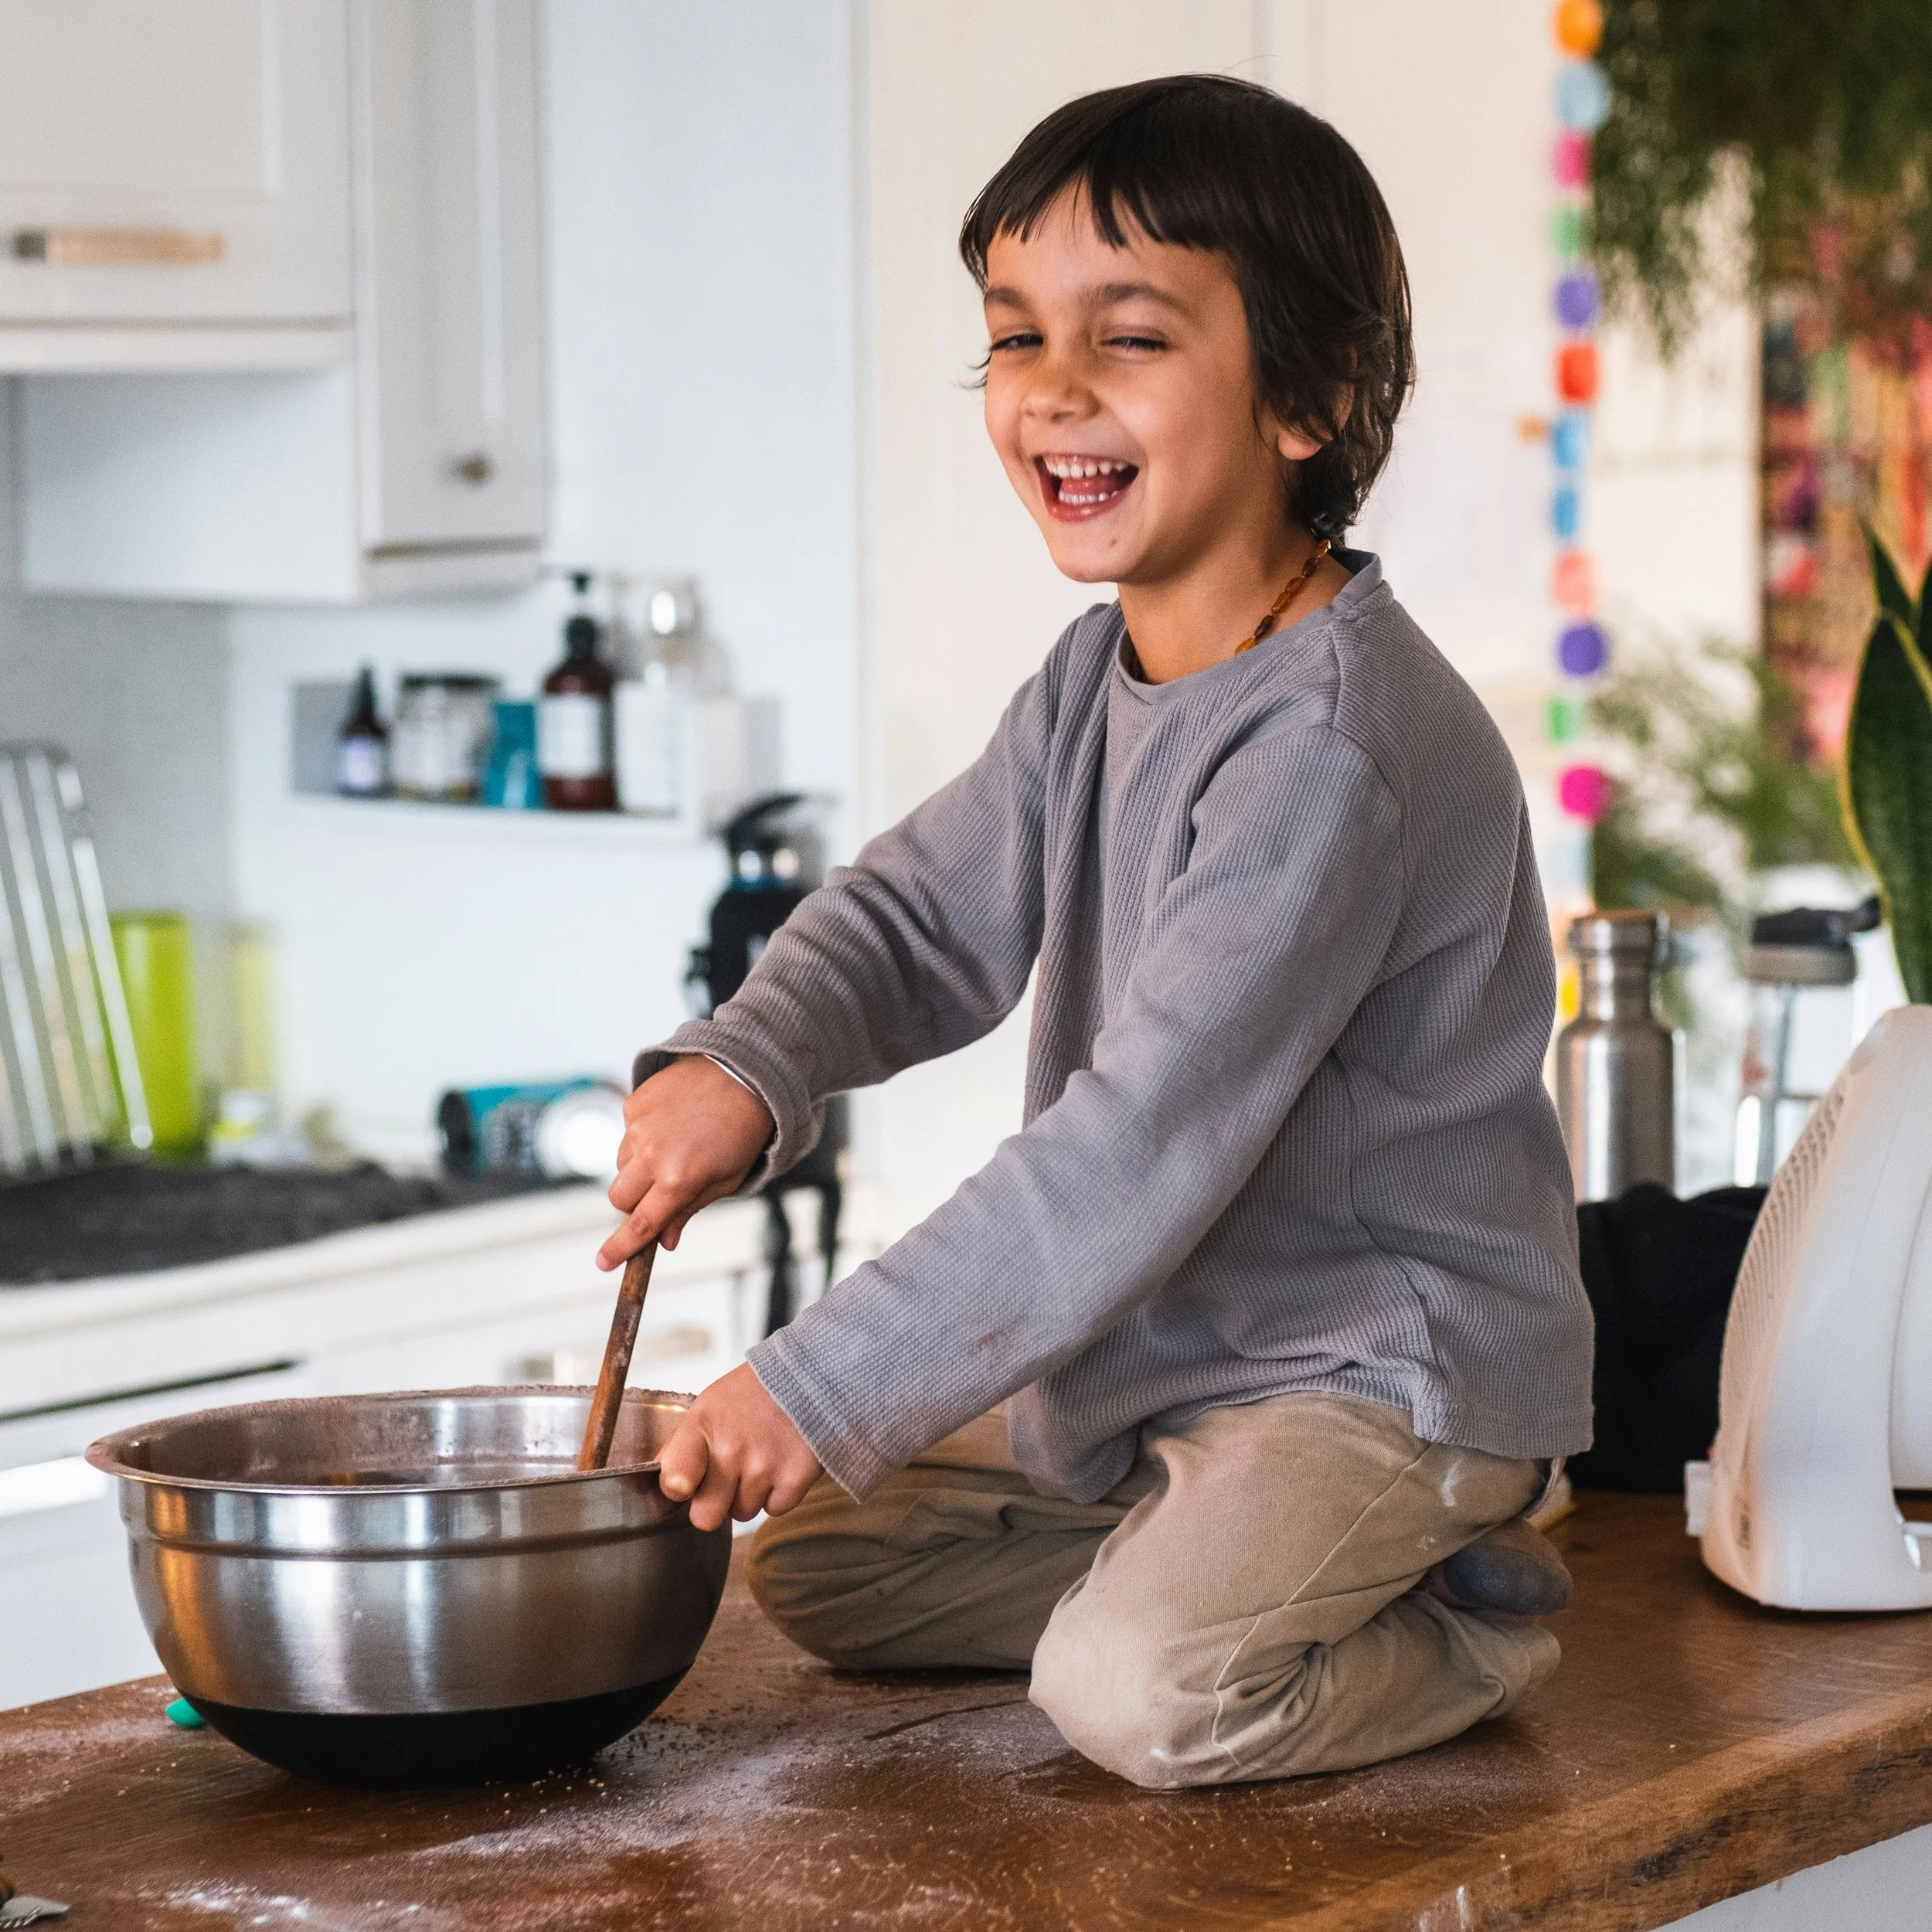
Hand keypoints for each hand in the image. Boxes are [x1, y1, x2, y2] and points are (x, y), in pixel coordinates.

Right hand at [599, 1056, 773, 1270]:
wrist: (744, 1073)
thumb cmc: (742, 1130)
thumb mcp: (726, 1180)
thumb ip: (688, 1210)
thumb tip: (664, 1239)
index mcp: (679, 1180)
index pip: (640, 1225)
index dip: (620, 1248)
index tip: (604, 1262)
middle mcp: (652, 1155)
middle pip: (619, 1199)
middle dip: (632, 1206)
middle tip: (659, 1194)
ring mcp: (638, 1128)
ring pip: (620, 1167)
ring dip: (638, 1171)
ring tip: (676, 1149)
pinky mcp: (633, 1104)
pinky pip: (626, 1134)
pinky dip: (642, 1139)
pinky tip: (672, 1125)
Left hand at [657, 1363, 821, 1529]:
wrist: (811, 1375)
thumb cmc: (755, 1392)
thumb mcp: (710, 1406)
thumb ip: (684, 1446)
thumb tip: (665, 1485)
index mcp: (703, 1427)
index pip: (673, 1482)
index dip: (677, 1490)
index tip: (685, 1484)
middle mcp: (731, 1450)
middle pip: (705, 1517)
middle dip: (715, 1503)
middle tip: (728, 1477)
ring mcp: (764, 1467)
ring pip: (743, 1513)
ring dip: (750, 1494)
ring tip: (762, 1458)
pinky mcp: (795, 1479)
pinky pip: (775, 1509)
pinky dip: (779, 1493)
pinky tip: (782, 1462)